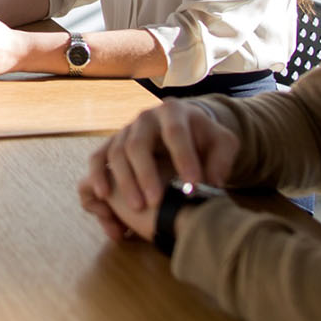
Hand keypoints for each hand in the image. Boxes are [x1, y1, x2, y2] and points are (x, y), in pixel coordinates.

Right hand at [76, 102, 239, 242]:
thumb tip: (212, 184)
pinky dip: (98, 176)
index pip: (176, 133)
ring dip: (124, 182)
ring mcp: (126, 130)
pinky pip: (98, 157)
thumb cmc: (203, 139)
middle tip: (155, 202)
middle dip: (145, 174)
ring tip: (137, 208)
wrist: (183, 128)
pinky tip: (104, 196)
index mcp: (174, 112)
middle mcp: (145, 118)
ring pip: (117, 153)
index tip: (193, 185)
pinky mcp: (112, 144)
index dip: (183, 158)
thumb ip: (221, 161)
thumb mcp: (222, 144)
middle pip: (138, 144)